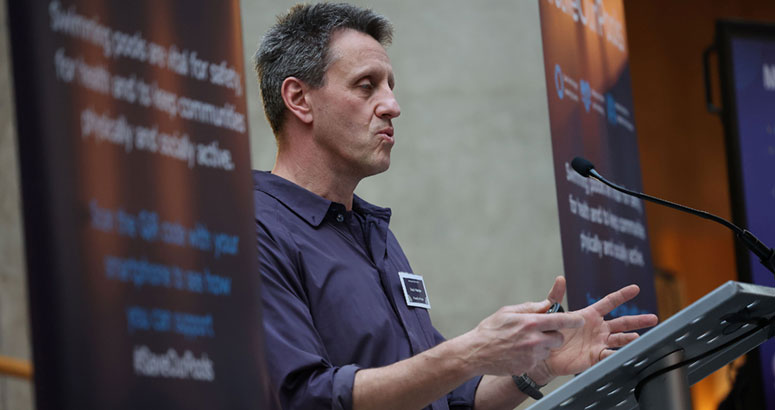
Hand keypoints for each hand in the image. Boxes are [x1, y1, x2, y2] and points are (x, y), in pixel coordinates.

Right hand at [462, 300, 584, 376]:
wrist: (476, 353)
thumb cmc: (490, 330)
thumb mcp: (508, 312)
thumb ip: (530, 308)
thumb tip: (546, 304)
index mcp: (530, 323)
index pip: (560, 320)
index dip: (573, 320)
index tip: (580, 320)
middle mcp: (533, 339)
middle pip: (559, 338)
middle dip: (555, 335)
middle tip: (541, 332)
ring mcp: (531, 355)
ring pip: (548, 349)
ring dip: (542, 346)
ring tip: (524, 342)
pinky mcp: (528, 366)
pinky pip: (538, 359)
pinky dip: (532, 355)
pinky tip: (518, 352)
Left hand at [540, 277, 658, 377]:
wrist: (544, 353)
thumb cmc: (549, 331)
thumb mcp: (553, 312)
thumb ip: (556, 296)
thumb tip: (560, 279)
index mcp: (590, 315)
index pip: (609, 302)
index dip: (622, 295)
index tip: (635, 288)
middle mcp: (598, 328)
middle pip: (622, 322)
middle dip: (638, 321)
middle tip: (653, 318)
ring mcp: (598, 343)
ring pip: (619, 339)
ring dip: (629, 339)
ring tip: (637, 337)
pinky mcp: (595, 357)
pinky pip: (609, 356)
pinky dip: (617, 355)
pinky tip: (626, 354)